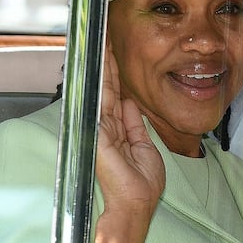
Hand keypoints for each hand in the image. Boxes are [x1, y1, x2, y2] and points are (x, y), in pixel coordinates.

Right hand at [89, 42, 164, 242]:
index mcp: (119, 132)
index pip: (116, 98)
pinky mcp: (98, 133)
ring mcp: (100, 129)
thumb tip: (131, 104)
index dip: (116, 77)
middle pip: (107, 90)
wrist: (136, 202)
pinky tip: (99, 68)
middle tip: (104, 40)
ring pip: (103, 91)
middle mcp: (106, 127)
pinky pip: (101, 103)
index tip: (114, 57)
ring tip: (101, 44)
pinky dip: (101, 85)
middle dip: (107, 65)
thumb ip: (135, 124)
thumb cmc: (142, 182)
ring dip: (103, 68)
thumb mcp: (144, 146)